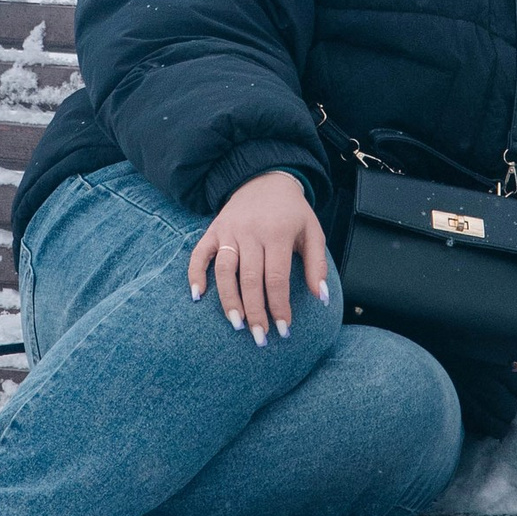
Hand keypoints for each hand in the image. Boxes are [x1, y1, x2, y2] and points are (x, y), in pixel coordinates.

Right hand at [188, 168, 330, 341]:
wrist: (265, 178)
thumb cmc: (292, 211)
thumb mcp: (313, 231)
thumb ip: (317, 264)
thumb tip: (320, 297)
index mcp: (278, 233)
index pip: (277, 278)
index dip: (279, 306)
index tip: (283, 329)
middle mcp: (251, 232)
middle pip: (251, 280)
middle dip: (255, 312)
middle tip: (260, 337)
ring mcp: (229, 231)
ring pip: (225, 271)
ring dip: (229, 300)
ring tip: (236, 324)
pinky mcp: (214, 230)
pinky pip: (199, 253)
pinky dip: (195, 274)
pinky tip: (197, 296)